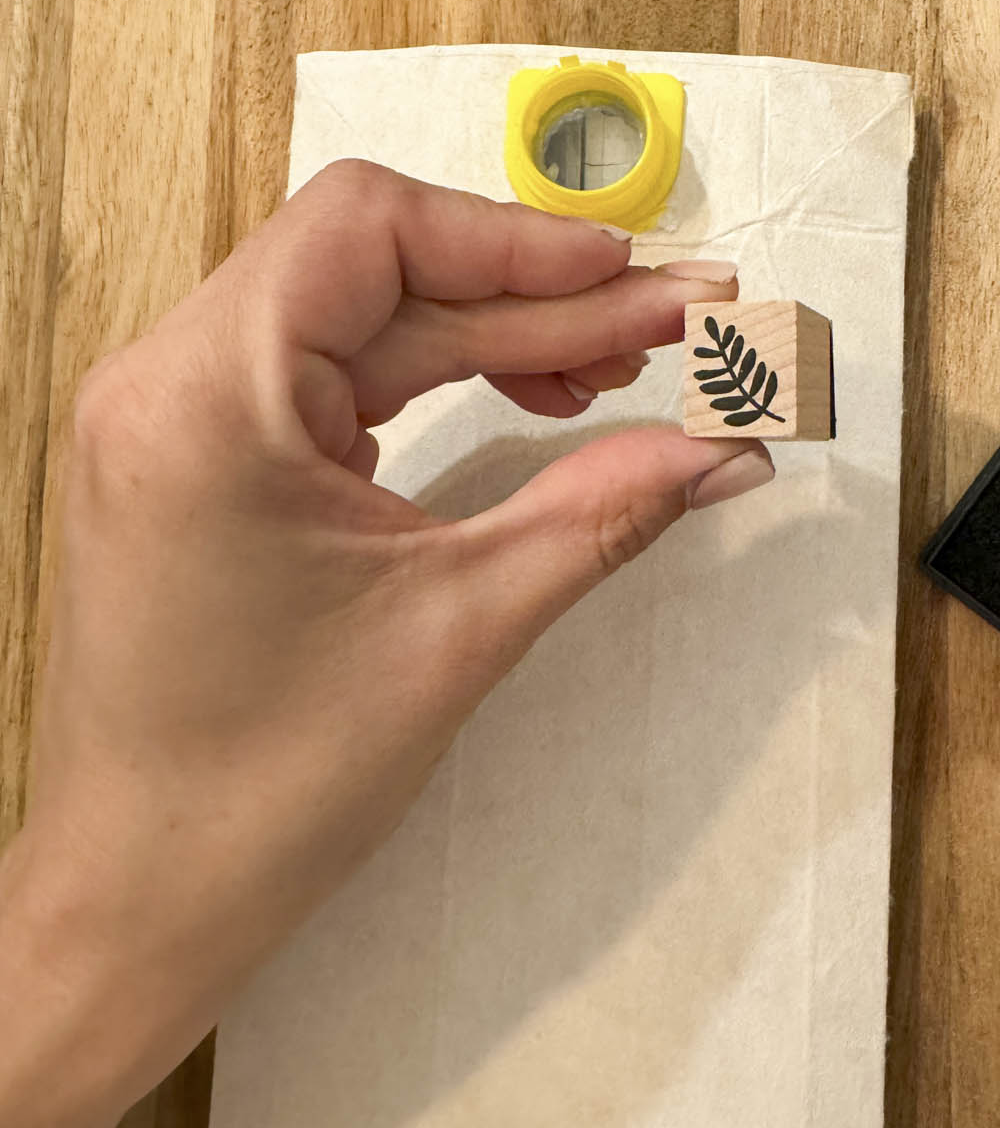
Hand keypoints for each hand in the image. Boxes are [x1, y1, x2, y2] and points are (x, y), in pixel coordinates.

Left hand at [0, 161, 771, 1127]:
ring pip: (364, 317)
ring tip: (619, 369)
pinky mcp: (203, 453)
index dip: (518, 238)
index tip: (635, 275)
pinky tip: (529, 398)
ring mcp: (177, 413)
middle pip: (378, 269)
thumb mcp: (460, 625)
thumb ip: (603, 510)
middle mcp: (170, 376)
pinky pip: (334, 373)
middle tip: (675, 324)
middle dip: (534, 295)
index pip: (371, 229)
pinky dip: (437, 376)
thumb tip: (729, 449)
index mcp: (206, 396)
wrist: (142, 897)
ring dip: (495, 333)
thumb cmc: (270, 783)